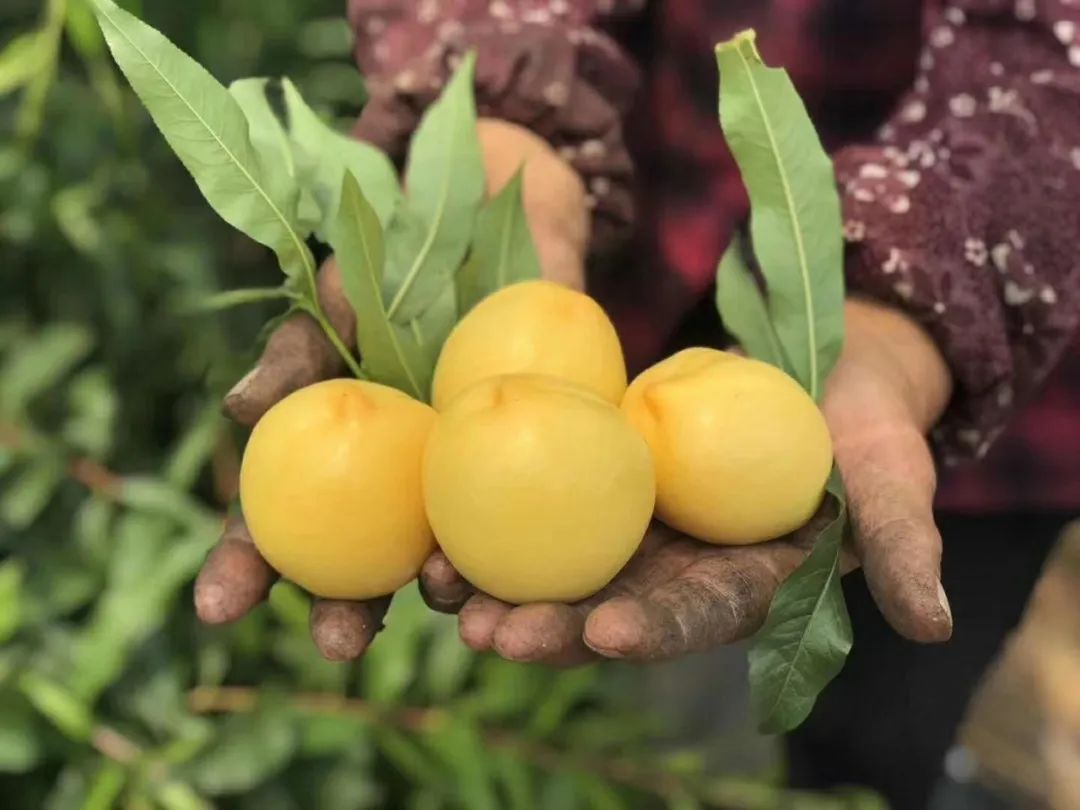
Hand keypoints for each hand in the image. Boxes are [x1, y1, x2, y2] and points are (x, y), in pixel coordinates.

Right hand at [194, 120, 588, 659]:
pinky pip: (531, 519)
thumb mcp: (338, 295)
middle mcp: (395, 485)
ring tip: (444, 605)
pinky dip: (524, 549)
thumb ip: (294, 354)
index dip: (244, 569)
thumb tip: (240, 411)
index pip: (275, 526)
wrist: (495, 218)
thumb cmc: (399, 261)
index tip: (217, 611)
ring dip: (441, 596)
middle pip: (358, 569)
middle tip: (340, 644)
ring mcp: (467, 482)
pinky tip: (527, 576)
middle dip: (343, 615)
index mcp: (335, 459)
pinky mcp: (541, 467)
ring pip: (446, 558)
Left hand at [422, 298, 956, 663]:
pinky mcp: (604, 481)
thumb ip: (902, 540)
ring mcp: (637, 528)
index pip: (695, 616)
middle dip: (547, 626)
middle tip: (487, 629)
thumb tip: (932, 623)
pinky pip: (543, 500)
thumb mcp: (895, 472)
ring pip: (559, 565)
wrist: (823, 369)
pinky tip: (438, 518)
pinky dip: (492, 513)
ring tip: (437, 586)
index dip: (652, 628)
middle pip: (606, 608)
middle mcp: (678, 569)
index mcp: (743, 584)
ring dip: (498, 582)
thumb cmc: (867, 422)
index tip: (602, 629)